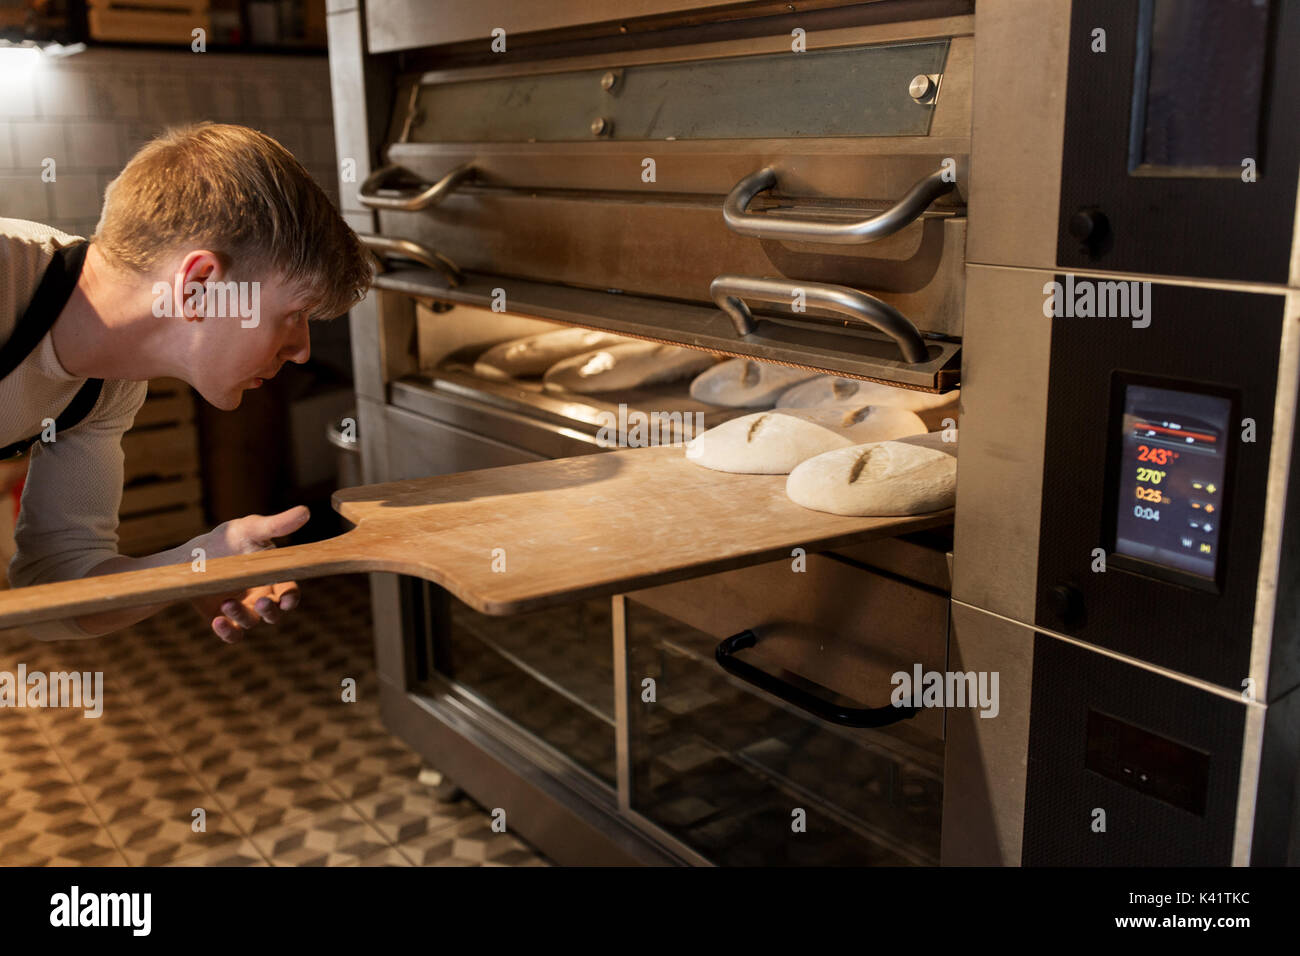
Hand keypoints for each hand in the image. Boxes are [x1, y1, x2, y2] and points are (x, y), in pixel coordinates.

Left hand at [188, 505, 309, 642]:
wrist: (191, 556)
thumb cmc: (228, 540)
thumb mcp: (250, 529)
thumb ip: (277, 524)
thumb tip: (306, 511)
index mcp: (273, 577)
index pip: (290, 592)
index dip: (291, 598)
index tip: (287, 600)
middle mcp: (262, 596)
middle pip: (274, 613)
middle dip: (270, 611)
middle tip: (260, 601)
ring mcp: (243, 609)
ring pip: (252, 622)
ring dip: (243, 616)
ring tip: (227, 604)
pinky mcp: (223, 619)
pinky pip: (232, 633)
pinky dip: (227, 631)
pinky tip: (218, 621)